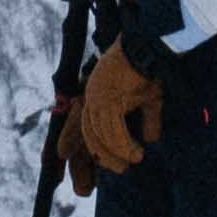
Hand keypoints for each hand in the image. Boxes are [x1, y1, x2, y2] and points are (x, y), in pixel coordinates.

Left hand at [68, 41, 163, 190]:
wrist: (150, 47)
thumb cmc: (150, 70)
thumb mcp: (150, 100)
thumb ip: (148, 119)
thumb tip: (151, 139)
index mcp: (96, 96)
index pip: (82, 124)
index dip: (73, 141)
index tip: (65, 156)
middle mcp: (91, 96)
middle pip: (88, 134)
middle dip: (101, 155)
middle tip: (120, 169)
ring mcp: (96, 97)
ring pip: (99, 135)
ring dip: (115, 153)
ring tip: (132, 162)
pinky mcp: (106, 99)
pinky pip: (111, 130)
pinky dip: (122, 145)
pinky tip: (135, 153)